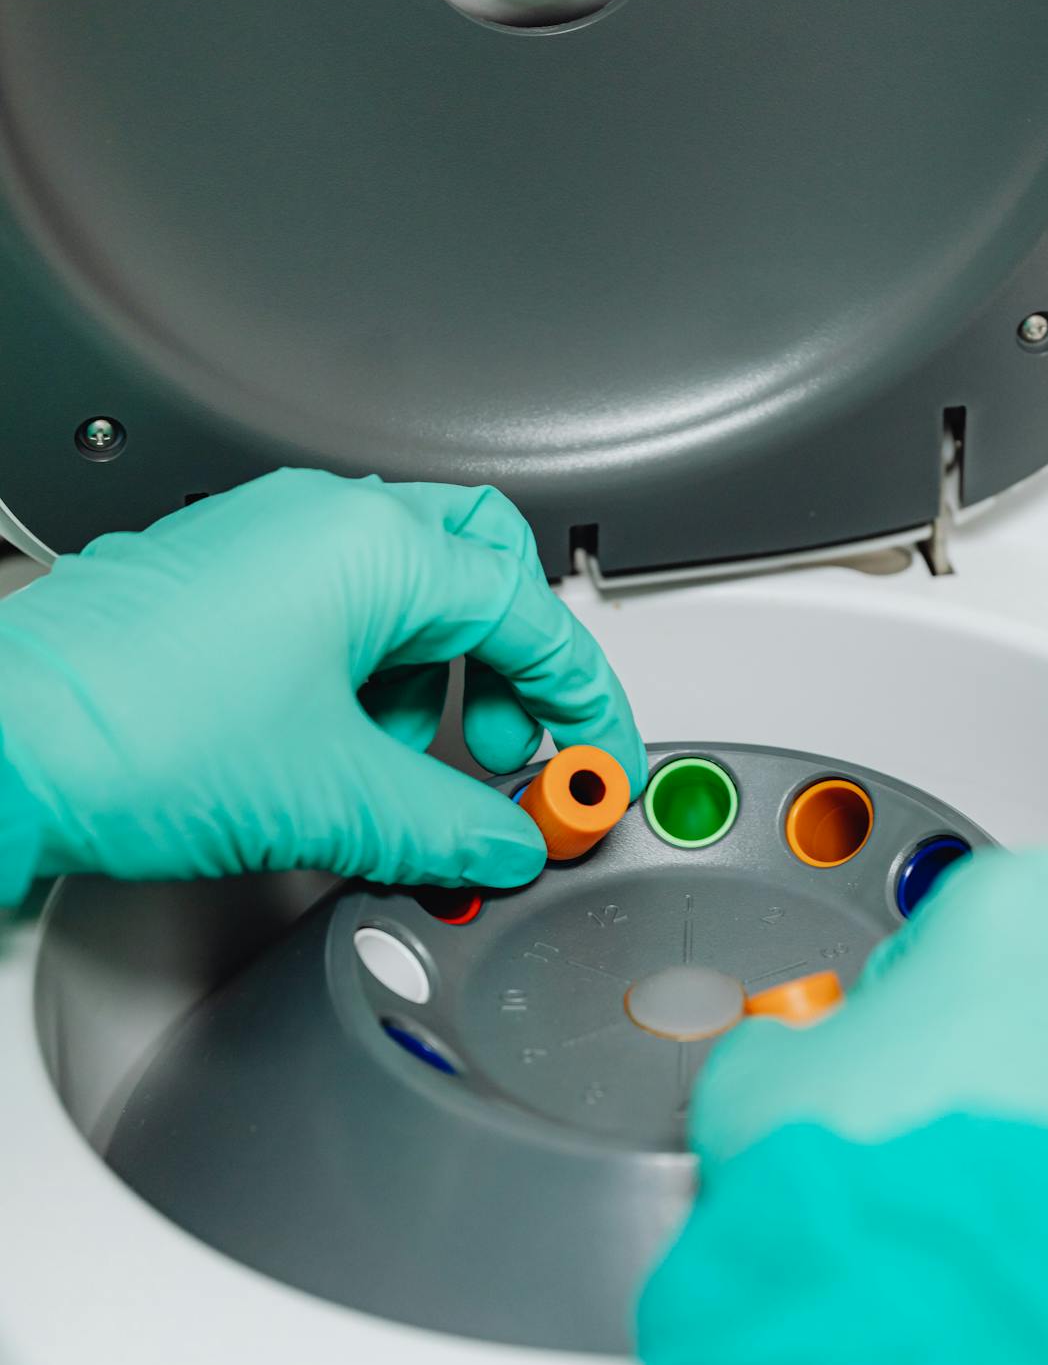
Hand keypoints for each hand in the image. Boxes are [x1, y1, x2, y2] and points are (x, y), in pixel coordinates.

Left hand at [0, 469, 645, 888]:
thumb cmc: (131, 732)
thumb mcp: (335, 796)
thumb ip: (449, 823)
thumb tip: (502, 841)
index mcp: (368, 545)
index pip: (527, 612)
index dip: (582, 698)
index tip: (599, 756)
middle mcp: (314, 522)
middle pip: (475, 566)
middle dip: (510, 663)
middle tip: (508, 747)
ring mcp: (256, 546)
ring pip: (397, 591)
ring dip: (427, 679)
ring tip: (404, 767)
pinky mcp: (211, 587)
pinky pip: (326, 612)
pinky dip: (361, 678)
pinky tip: (334, 753)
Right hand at [693, 849, 1047, 1296]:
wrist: (964, 1327)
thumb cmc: (881, 1187)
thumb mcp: (759, 1079)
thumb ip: (778, 1040)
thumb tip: (773, 1059)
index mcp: (1023, 901)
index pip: (959, 918)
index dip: (909, 997)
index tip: (893, 1053)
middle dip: (1007, 1052)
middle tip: (941, 1135)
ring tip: (999, 1204)